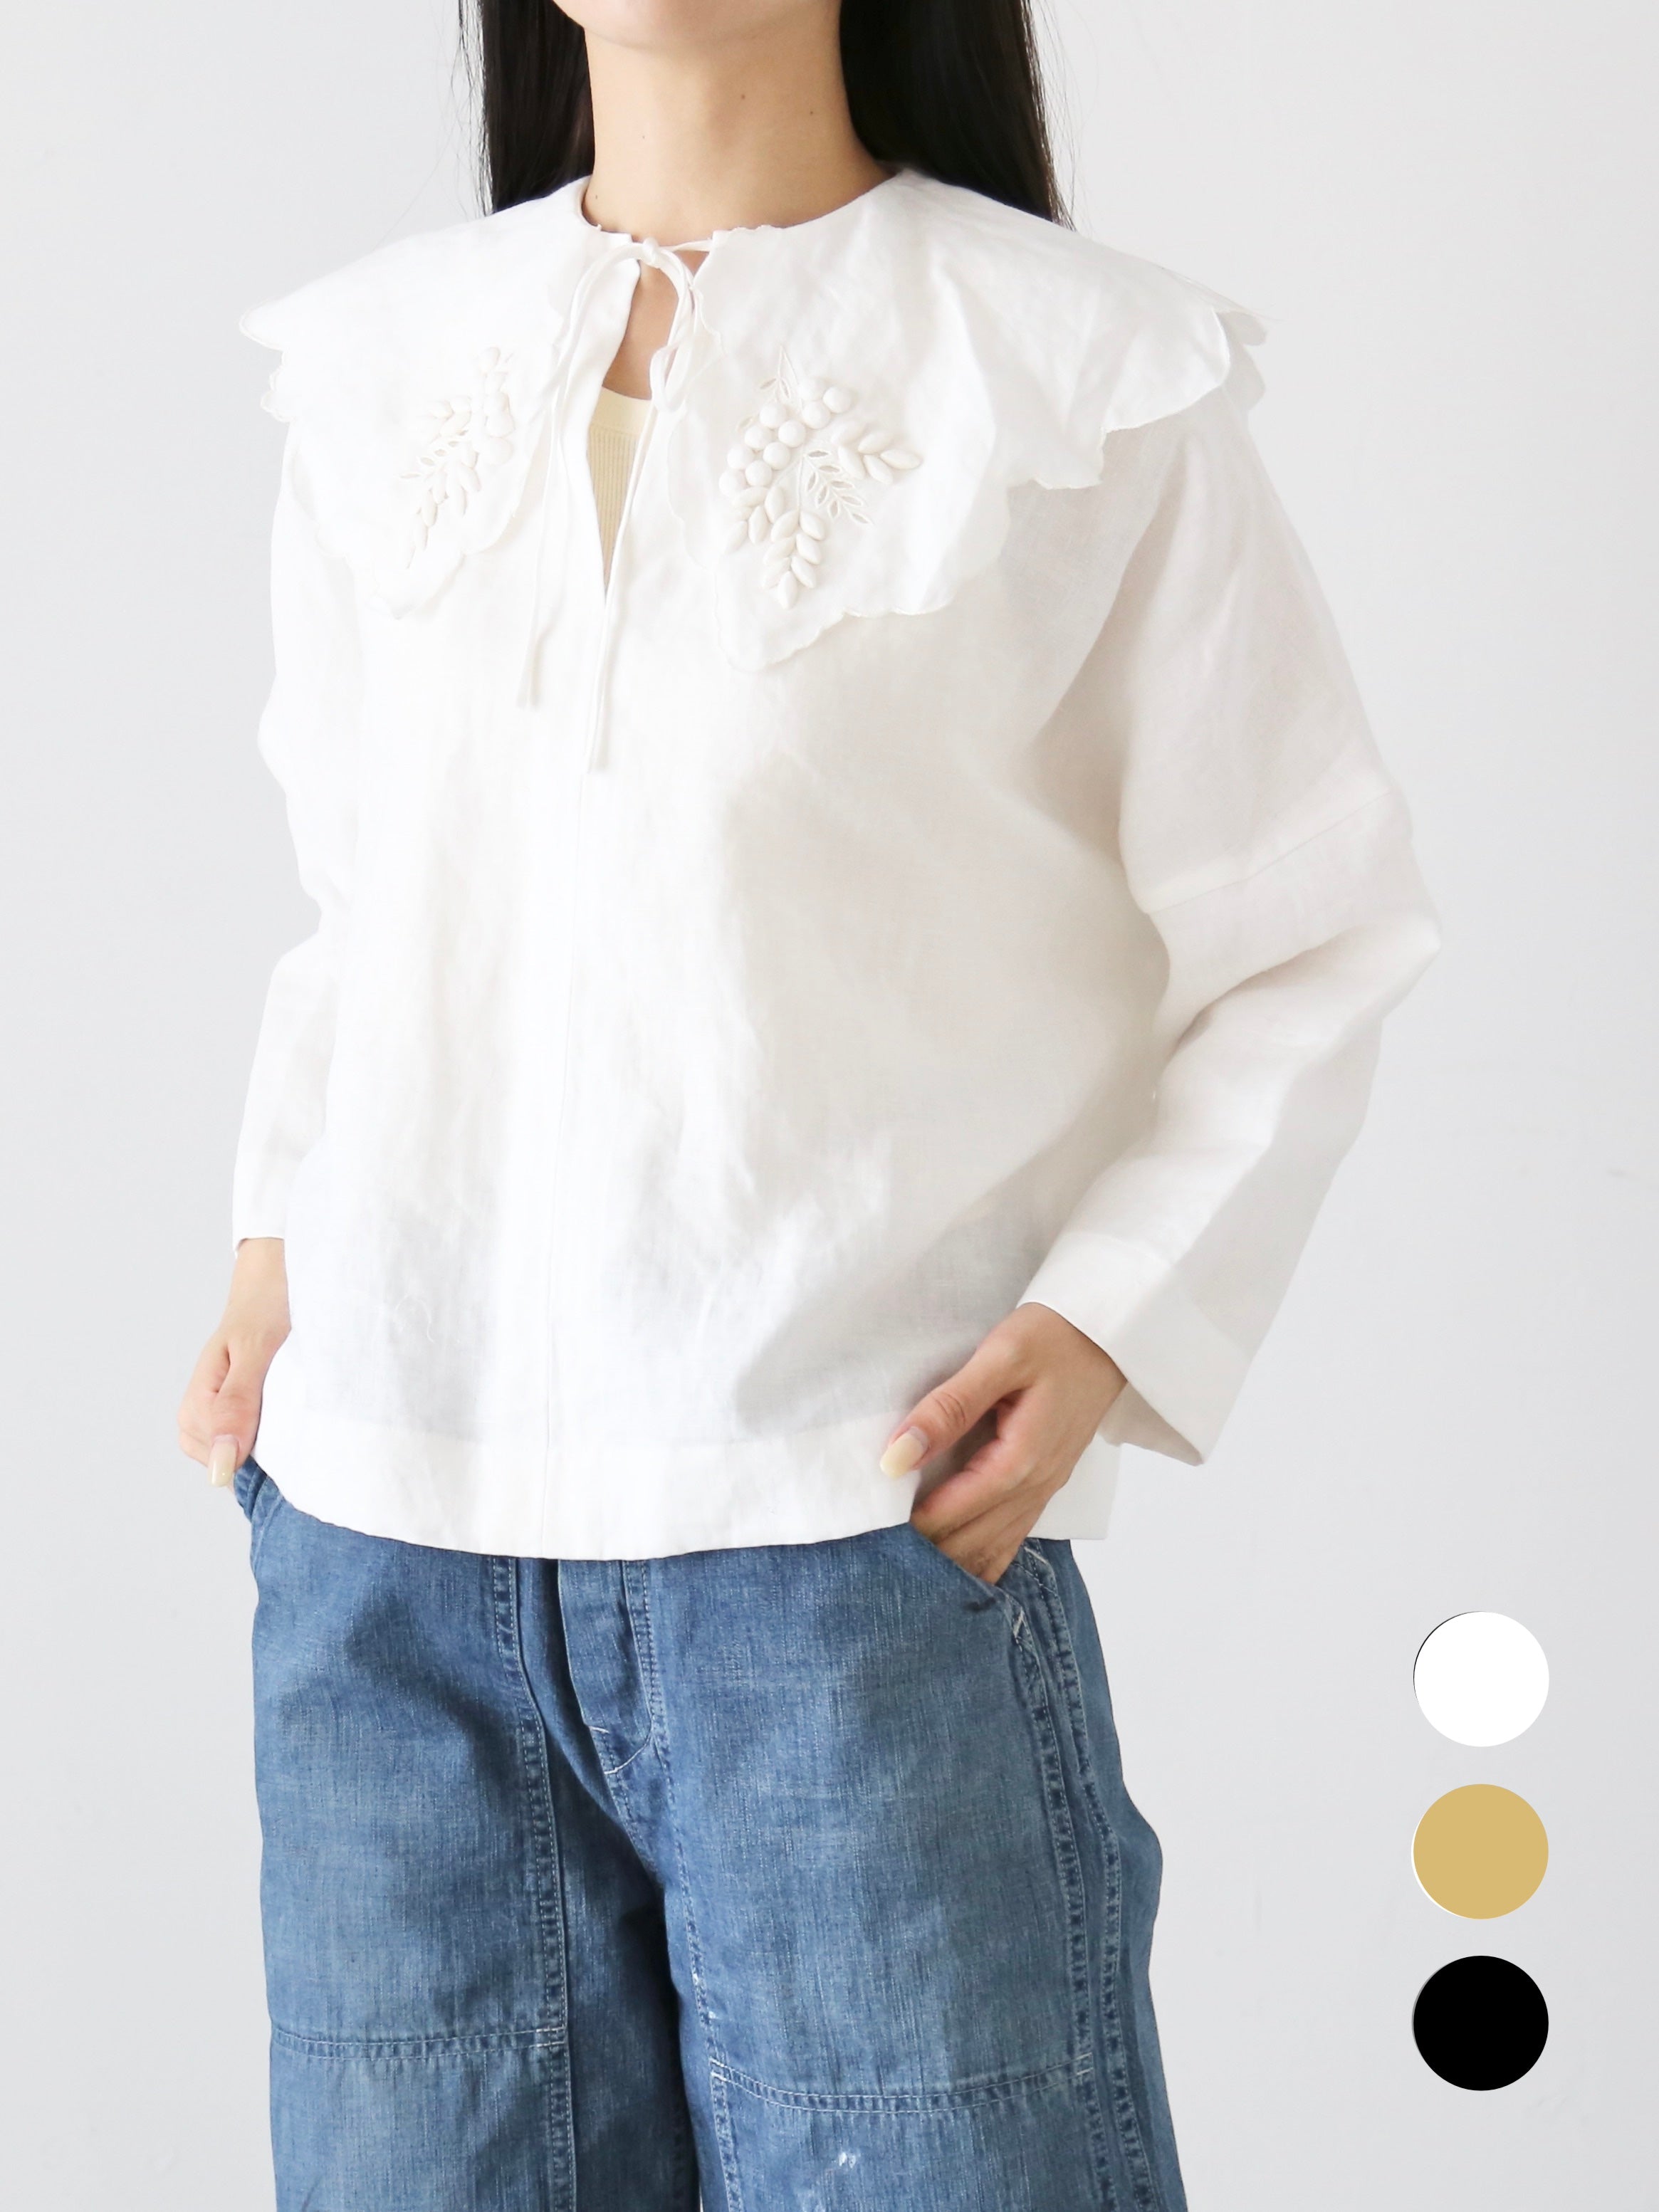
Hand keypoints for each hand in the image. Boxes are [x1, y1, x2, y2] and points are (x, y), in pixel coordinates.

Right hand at [177, 1237, 289, 1487]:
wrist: (275, 1283)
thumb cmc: (266, 1310)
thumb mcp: (257, 1352)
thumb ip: (237, 1405)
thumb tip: (219, 1466)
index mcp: (196, 1404)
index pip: (229, 1461)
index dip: (265, 1449)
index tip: (293, 1420)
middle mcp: (197, 1419)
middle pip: (235, 1465)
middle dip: (268, 1447)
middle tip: (295, 1402)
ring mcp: (216, 1421)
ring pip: (246, 1458)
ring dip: (273, 1440)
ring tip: (291, 1398)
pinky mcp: (236, 1417)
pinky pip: (254, 1445)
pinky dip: (275, 1433)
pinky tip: (288, 1408)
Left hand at [881, 1303, 1126, 1583]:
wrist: (1109, 1334)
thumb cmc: (1054, 1337)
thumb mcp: (999, 1357)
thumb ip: (947, 1408)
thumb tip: (895, 1457)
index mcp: (1020, 1460)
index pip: (951, 1514)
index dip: (906, 1527)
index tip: (867, 1529)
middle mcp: (1035, 1487)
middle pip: (969, 1544)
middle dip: (923, 1553)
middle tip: (873, 1554)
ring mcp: (1043, 1491)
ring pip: (990, 1550)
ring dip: (948, 1560)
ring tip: (901, 1564)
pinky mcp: (1044, 1485)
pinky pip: (1009, 1538)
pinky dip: (978, 1556)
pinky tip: (950, 1565)